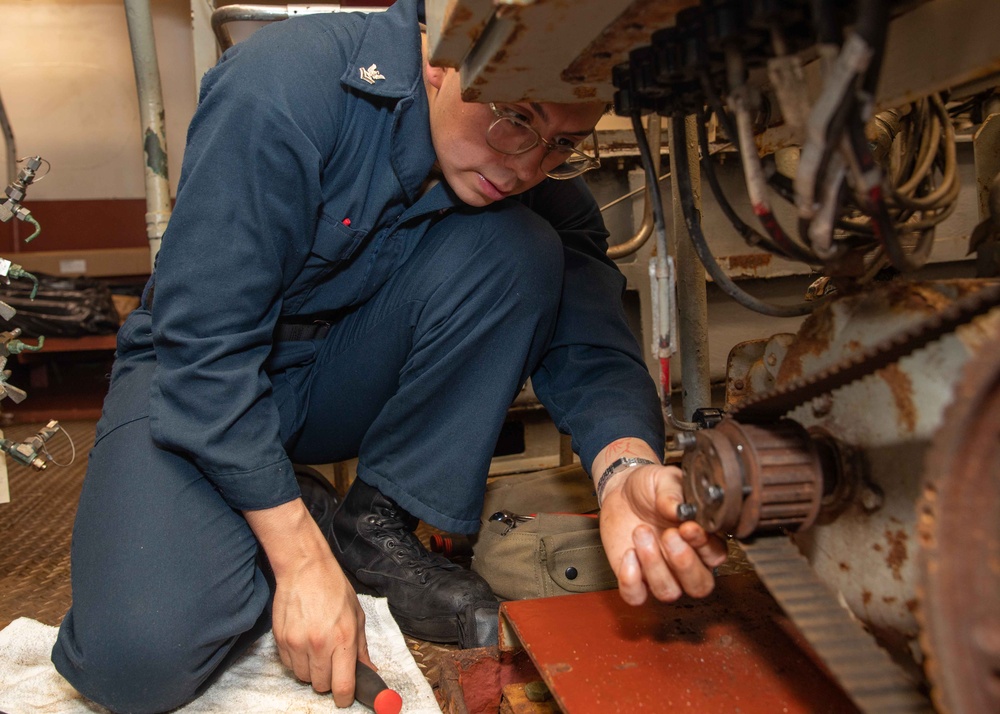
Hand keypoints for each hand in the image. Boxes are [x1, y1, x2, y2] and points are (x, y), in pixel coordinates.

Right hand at [245, 500, 372, 706]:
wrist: (306, 568)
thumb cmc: (334, 589)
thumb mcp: (357, 617)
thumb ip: (362, 649)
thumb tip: (369, 672)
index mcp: (343, 639)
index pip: (342, 686)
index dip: (345, 697)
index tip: (346, 696)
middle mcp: (319, 645)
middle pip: (321, 686)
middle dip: (329, 680)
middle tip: (332, 663)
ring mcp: (297, 643)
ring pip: (304, 677)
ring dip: (312, 670)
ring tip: (317, 648)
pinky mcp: (281, 640)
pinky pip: (289, 665)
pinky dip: (297, 660)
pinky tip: (304, 641)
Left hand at [599, 464, 727, 605]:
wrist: (622, 489)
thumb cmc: (650, 486)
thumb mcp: (664, 479)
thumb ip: (673, 493)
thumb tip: (680, 509)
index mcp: (702, 539)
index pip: (716, 555)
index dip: (705, 545)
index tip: (688, 527)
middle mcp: (686, 561)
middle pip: (700, 585)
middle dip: (684, 564)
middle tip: (668, 535)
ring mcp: (660, 572)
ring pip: (669, 592)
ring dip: (655, 566)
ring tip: (641, 531)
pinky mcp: (634, 577)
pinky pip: (636, 596)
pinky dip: (631, 581)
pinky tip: (628, 554)